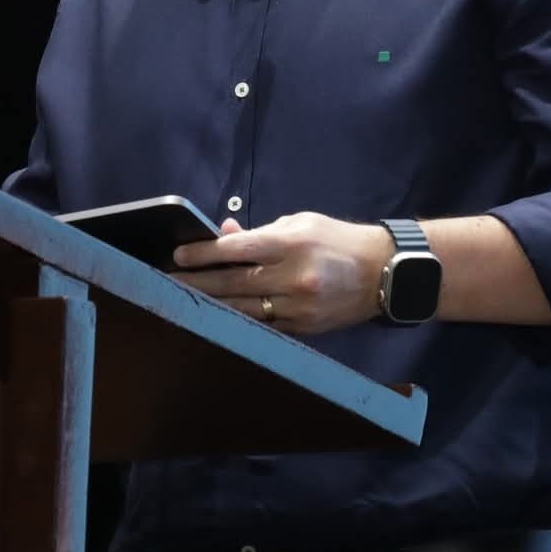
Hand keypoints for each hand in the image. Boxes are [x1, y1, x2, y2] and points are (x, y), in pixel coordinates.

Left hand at [171, 212, 394, 335]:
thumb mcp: (301, 223)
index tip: (178, 256)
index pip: (237, 250)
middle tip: (165, 282)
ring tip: (180, 302)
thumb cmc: (337, 241)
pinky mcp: (303, 328)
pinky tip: (214, 317)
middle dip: (196, 283)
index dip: (203, 254)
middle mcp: (294, 277)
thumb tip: (223, 235)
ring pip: (243, 310)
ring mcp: (298, 307)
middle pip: (233, 284)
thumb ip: (260, 231)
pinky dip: (237, 321)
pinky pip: (261, 325)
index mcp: (292, 244)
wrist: (384, 274)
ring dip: (209, 306)